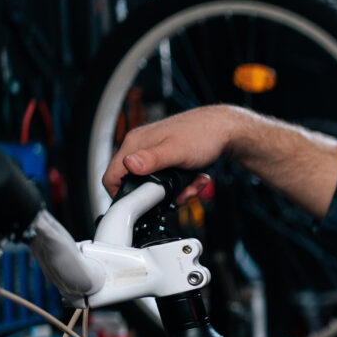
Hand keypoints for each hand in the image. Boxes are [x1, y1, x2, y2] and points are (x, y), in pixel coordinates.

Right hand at [100, 105, 243, 202]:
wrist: (224, 130)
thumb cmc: (202, 134)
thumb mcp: (176, 150)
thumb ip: (152, 160)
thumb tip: (128, 164)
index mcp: (136, 144)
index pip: (112, 175)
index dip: (120, 194)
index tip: (139, 205)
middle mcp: (142, 148)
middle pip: (136, 184)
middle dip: (158, 195)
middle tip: (178, 194)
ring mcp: (155, 155)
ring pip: (157, 185)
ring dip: (177, 191)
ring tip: (193, 185)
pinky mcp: (168, 161)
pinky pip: (170, 181)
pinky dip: (185, 184)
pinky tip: (197, 178)